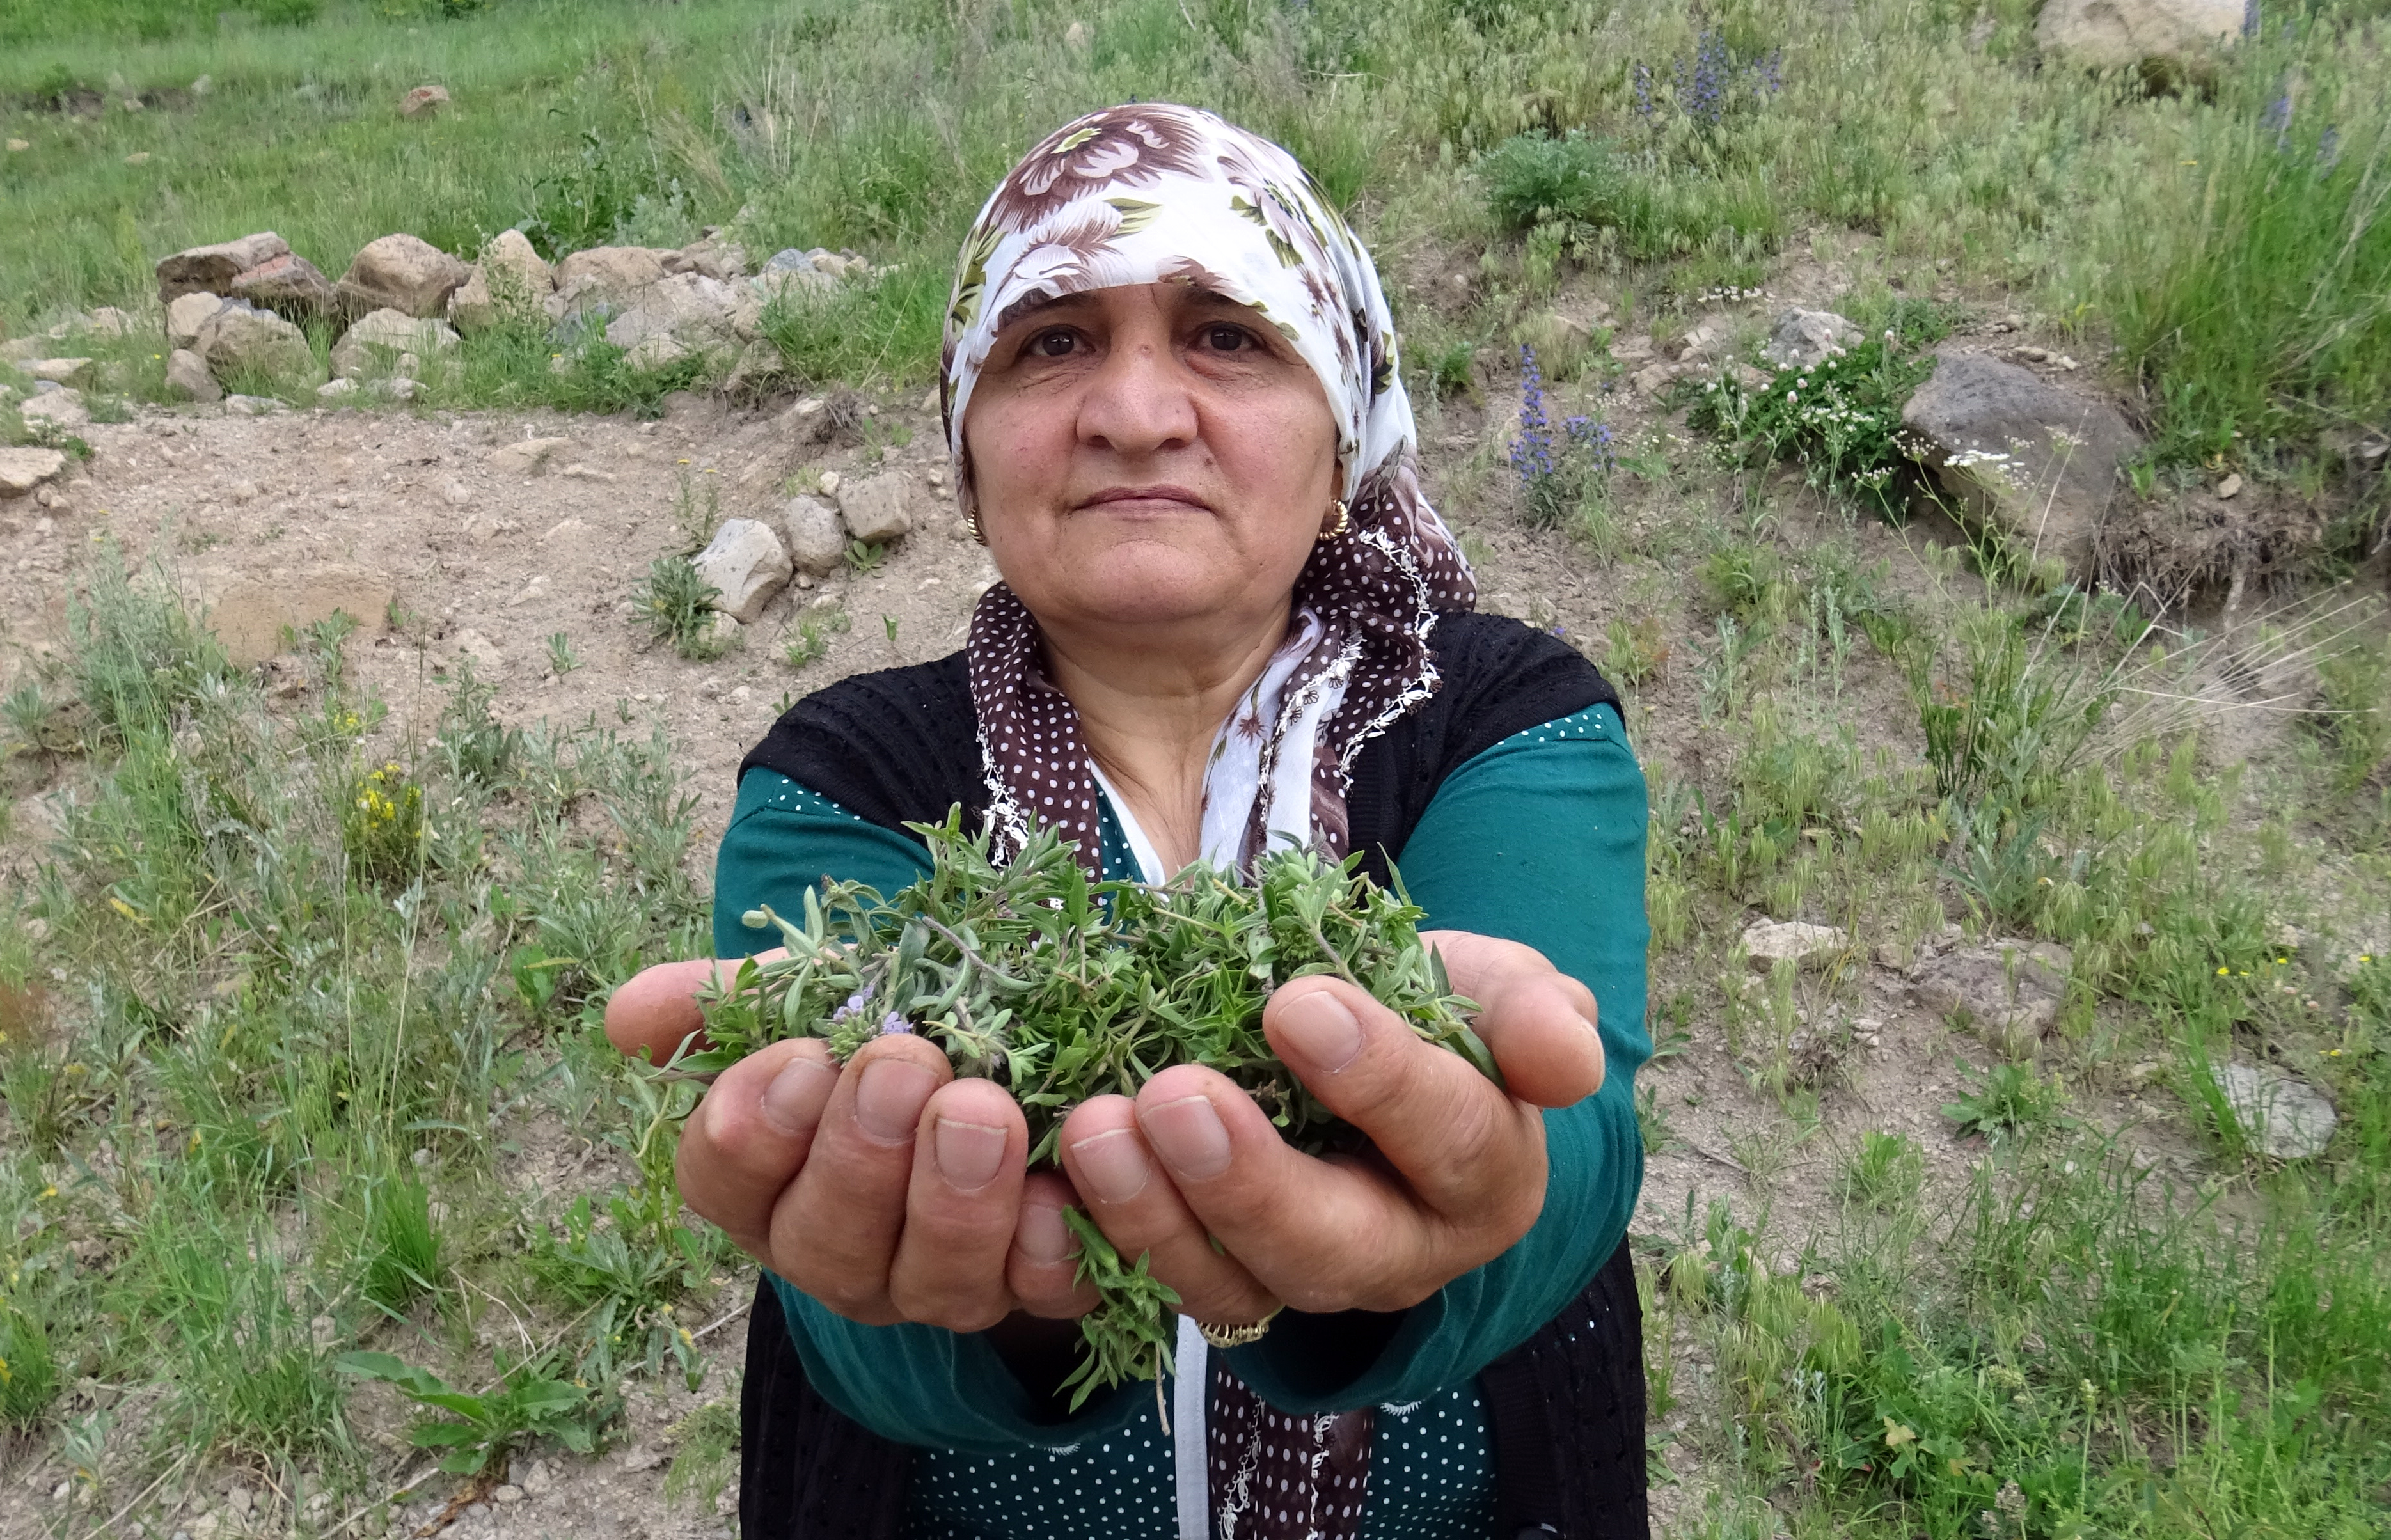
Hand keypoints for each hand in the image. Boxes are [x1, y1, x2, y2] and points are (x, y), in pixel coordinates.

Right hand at [604, 958, 1095, 1332]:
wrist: (1021, 1041)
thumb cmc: (890, 1023)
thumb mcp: (813, 993)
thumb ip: (722, 999)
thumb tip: (627, 1016)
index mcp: (768, 1185)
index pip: (722, 1182)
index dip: (753, 1130)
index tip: (801, 1058)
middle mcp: (844, 1255)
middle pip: (825, 1244)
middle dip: (860, 1156)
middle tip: (904, 1066)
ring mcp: (940, 1283)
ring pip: (934, 1281)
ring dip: (956, 1199)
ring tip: (984, 1109)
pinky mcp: (1035, 1285)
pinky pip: (1043, 1293)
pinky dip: (1049, 1248)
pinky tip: (1056, 1191)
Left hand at [1052, 929, 1600, 1322]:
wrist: (1356, 1045)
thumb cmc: (1432, 1012)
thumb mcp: (1491, 986)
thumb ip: (1529, 1013)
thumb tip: (1566, 1057)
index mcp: (1486, 1174)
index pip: (1450, 1138)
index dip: (1380, 1078)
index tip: (1298, 1003)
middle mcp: (1399, 1252)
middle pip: (1333, 1246)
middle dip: (1248, 1181)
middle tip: (1172, 1095)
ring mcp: (1297, 1279)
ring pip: (1231, 1286)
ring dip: (1151, 1214)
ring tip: (1090, 1128)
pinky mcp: (1212, 1282)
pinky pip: (1151, 1289)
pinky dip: (1093, 1246)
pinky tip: (1043, 1187)